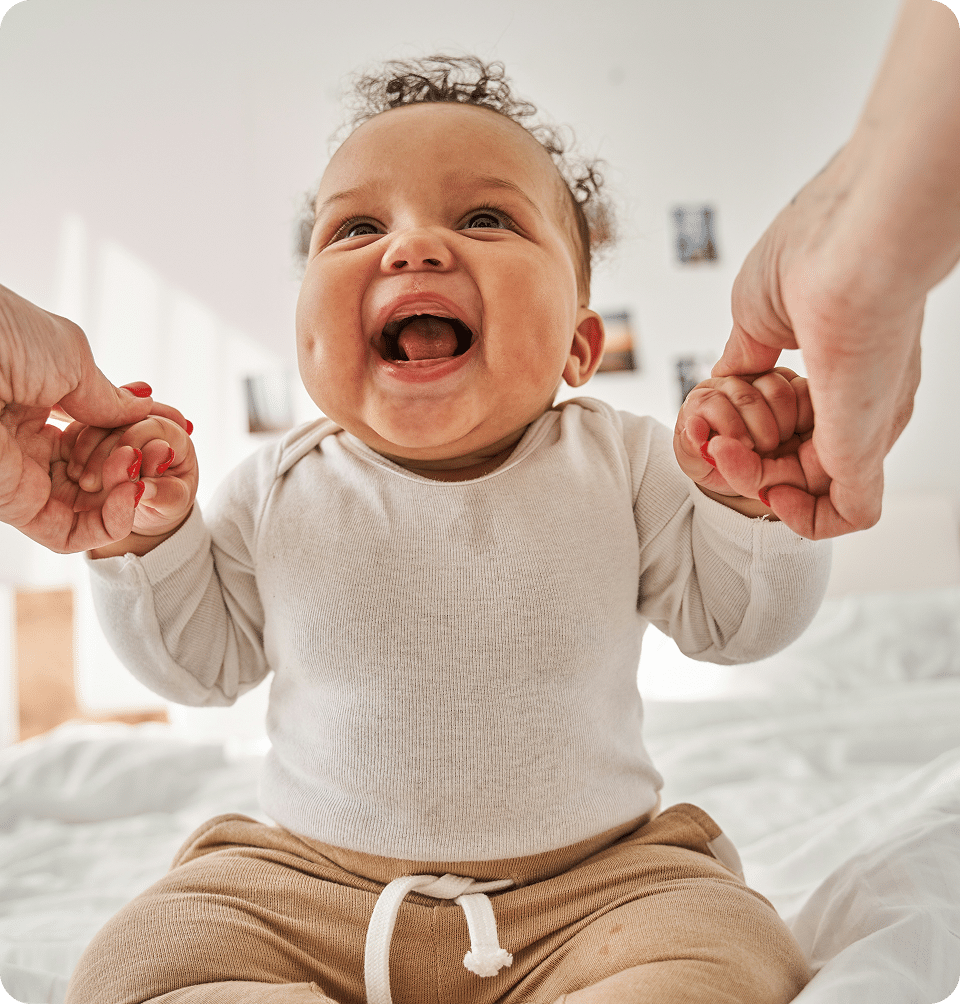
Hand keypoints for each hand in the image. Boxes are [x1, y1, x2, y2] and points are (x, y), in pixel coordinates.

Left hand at [0, 284, 159, 549]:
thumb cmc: (3, 335)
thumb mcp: (71, 357)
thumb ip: (110, 395)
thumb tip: (144, 411)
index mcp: (35, 399)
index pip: (99, 430)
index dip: (138, 431)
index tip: (176, 423)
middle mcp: (26, 440)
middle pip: (99, 469)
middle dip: (138, 461)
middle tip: (157, 446)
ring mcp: (20, 475)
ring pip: (90, 506)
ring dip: (128, 490)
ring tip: (137, 464)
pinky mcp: (13, 506)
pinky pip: (69, 534)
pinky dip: (111, 522)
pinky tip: (130, 492)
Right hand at [61, 414, 198, 557]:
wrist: (152, 510)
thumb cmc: (169, 503)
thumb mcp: (173, 503)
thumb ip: (164, 494)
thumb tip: (145, 490)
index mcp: (176, 436)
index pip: (154, 425)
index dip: (134, 442)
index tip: (118, 468)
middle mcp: (148, 423)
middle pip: (122, 421)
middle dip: (104, 450)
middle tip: (90, 483)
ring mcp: (121, 425)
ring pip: (98, 423)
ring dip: (84, 449)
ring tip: (78, 480)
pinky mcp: (98, 431)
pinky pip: (79, 428)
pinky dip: (71, 446)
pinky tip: (67, 469)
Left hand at [674, 367, 829, 525]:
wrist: (751, 474)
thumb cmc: (719, 466)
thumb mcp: (698, 465)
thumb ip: (690, 446)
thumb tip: (693, 425)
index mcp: (702, 399)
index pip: (710, 401)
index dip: (728, 427)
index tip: (744, 449)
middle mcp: (730, 384)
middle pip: (745, 397)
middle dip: (757, 431)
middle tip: (764, 451)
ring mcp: (762, 380)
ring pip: (776, 389)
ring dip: (781, 424)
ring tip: (777, 443)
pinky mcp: (793, 383)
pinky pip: (803, 389)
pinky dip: (804, 415)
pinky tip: (797, 431)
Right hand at [713, 190, 922, 538]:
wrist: (852, 238)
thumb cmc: (811, 250)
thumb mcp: (757, 317)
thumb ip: (745, 359)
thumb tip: (724, 380)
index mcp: (848, 368)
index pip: (807, 428)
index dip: (757, 438)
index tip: (721, 426)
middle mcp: (868, 401)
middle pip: (807, 466)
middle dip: (750, 468)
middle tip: (717, 446)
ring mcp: (870, 426)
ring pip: (818, 493)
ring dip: (758, 486)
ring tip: (725, 456)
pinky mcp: (866, 447)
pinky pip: (846, 513)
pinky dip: (801, 517)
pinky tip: (765, 489)